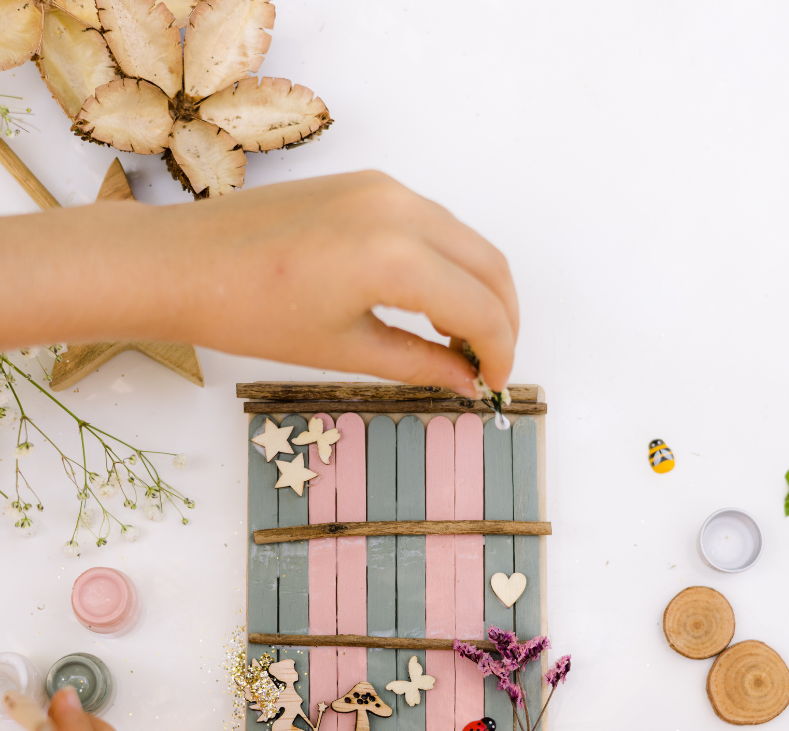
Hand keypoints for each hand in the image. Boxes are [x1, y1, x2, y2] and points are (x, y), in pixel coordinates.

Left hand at [0, 171, 517, 395]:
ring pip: (466, 241)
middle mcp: (401, 209)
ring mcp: (385, 189)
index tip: (494, 386)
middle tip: (490, 366)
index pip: (480, 307)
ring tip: (462, 343)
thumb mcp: (345, 349)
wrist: (184, 264)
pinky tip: (433, 304)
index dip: (500, 352)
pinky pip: (434, 225)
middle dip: (503, 319)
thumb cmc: (252, 315)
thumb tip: (466, 383)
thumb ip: (419, 363)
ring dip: (478, 290)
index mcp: (395, 257)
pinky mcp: (368, 185)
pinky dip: (450, 264)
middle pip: (489, 265)